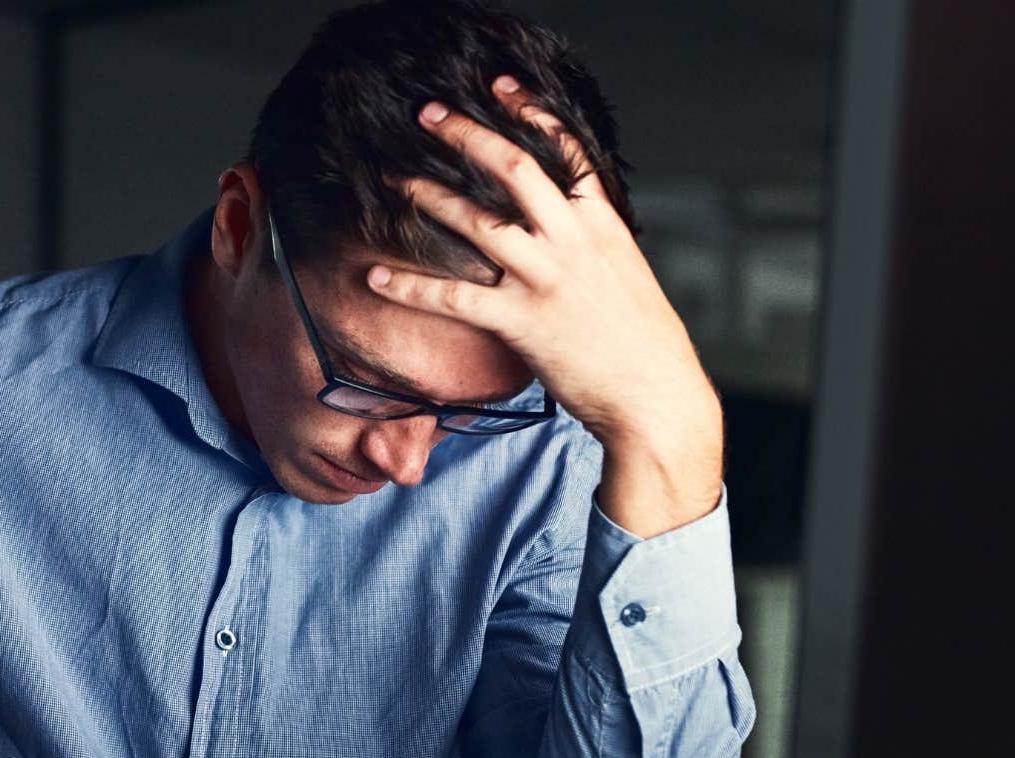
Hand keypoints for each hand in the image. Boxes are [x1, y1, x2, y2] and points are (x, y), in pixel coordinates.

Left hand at [367, 75, 722, 535]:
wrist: (655, 394)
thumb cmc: (642, 342)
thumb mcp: (625, 276)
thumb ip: (592, 245)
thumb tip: (565, 228)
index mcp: (601, 224)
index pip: (567, 151)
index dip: (532, 112)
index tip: (500, 89)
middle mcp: (572, 240)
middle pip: (514, 168)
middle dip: (467, 135)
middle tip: (430, 116)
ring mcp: (545, 278)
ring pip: (477, 221)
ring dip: (430, 197)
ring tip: (395, 181)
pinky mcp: (520, 320)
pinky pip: (452, 297)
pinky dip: (410, 287)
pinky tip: (377, 278)